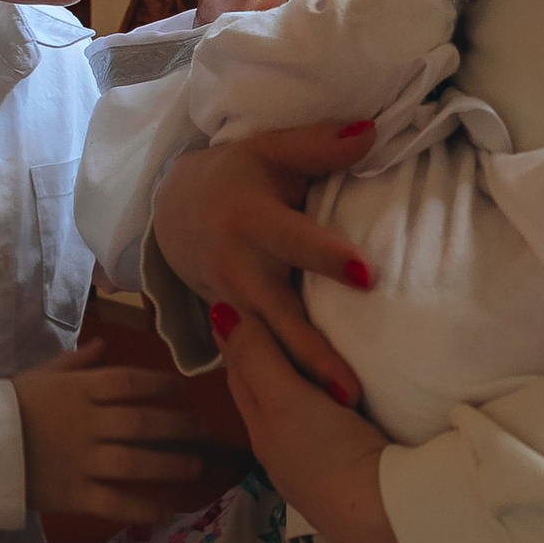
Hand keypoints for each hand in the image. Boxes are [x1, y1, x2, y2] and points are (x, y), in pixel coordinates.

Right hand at [14, 350, 217, 521]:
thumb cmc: (8, 408)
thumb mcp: (41, 376)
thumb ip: (75, 362)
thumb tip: (103, 345)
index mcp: (79, 390)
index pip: (130, 382)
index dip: (160, 384)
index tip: (181, 390)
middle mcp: (87, 423)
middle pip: (143, 422)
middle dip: (179, 426)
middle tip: (203, 430)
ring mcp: (82, 461)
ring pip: (136, 462)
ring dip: (171, 466)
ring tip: (195, 468)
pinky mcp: (75, 495)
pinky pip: (116, 503)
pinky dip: (144, 509)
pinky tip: (167, 512)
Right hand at [150, 122, 375, 394]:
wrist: (170, 209)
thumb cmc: (234, 175)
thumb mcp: (268, 150)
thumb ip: (319, 146)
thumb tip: (373, 131)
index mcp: (251, 220)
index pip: (294, 241)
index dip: (327, 256)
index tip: (367, 274)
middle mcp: (238, 268)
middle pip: (280, 315)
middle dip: (313, 351)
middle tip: (351, 388)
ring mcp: (230, 303)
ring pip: (268, 347)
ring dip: (301, 380)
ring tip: (343, 410)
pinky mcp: (230, 324)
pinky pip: (258, 356)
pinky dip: (284, 381)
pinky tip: (317, 411)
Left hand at [215, 309, 407, 542]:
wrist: (384, 515)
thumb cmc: (328, 452)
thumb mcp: (284, 400)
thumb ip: (257, 358)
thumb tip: (219, 311)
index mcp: (262, 430)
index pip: (242, 375)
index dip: (239, 339)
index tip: (238, 306)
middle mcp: (281, 452)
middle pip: (264, 397)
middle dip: (259, 361)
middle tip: (264, 322)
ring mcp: (314, 467)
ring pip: (294, 414)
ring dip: (294, 385)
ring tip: (304, 357)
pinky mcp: (350, 474)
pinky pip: (325, 429)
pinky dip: (322, 406)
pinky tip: (340, 402)